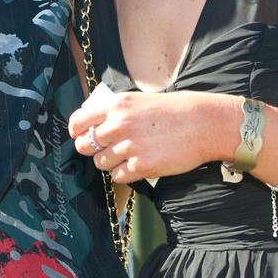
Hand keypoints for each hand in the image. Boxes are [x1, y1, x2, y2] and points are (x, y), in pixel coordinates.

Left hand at [68, 90, 230, 184]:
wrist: (202, 123)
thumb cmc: (171, 111)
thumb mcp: (137, 101)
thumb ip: (114, 111)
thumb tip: (90, 123)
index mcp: (116, 106)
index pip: (79, 120)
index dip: (76, 131)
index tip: (79, 136)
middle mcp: (119, 125)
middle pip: (86, 145)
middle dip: (93, 149)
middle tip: (105, 149)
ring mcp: (130, 147)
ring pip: (101, 163)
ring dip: (110, 163)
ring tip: (126, 157)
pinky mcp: (142, 166)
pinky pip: (118, 176)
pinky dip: (123, 174)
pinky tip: (136, 166)